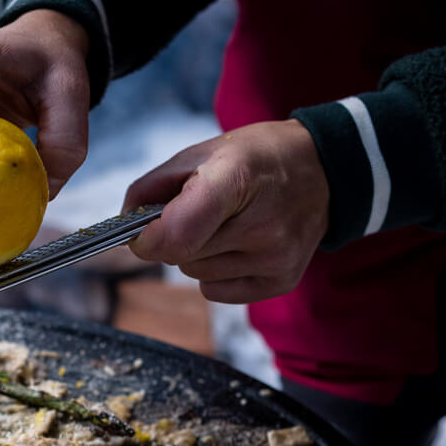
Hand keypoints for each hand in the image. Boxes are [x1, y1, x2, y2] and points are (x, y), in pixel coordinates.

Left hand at [124, 120, 329, 302]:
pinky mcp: (281, 281)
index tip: (143, 231)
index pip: (176, 234)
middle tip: (199, 212)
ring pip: (195, 274)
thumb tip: (123, 229)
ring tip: (226, 224)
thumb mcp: (200, 154)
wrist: (322, 171)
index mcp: (237, 178)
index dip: (148, 238)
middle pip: (179, 256)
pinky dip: (214, 273)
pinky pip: (214, 291)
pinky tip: (238, 245)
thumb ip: (151, 188)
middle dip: (173, 237)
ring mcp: (275, 257)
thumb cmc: (253, 159)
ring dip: (196, 254)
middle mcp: (262, 224)